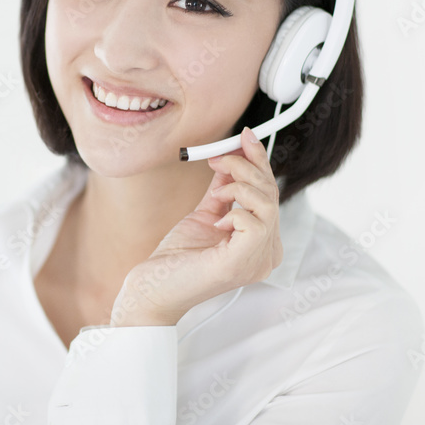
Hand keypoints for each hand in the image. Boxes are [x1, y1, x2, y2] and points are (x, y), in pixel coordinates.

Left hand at [109, 126, 282, 326]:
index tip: (244, 136)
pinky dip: (233, 211)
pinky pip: (255, 222)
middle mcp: (267, 255)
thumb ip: (223, 189)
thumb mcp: (205, 214)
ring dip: (238, 185)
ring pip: (268, 204)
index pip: (271, 194)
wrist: (152, 289)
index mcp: (261, 243)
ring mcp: (258, 262)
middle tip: (218, 157)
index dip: (260, 162)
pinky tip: (216, 222)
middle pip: (272, 195)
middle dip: (245, 166)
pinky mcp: (242, 264)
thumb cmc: (176, 259)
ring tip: (215, 192)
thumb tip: (230, 156)